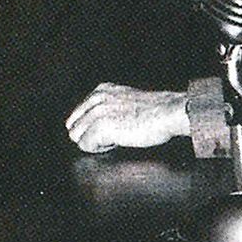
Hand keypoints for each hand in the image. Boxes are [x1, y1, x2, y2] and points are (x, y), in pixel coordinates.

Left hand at [66, 82, 189, 152]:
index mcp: (100, 91)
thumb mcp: (125, 101)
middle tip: (110, 139)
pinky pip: (86, 146)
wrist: (168, 112)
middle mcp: (95, 99)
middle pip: (73, 126)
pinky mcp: (101, 127)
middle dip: (89, 136)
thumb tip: (95, 124)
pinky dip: (99, 149)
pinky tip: (116, 143)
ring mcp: (97, 112)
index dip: (90, 128)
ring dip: (94, 143)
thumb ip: (108, 107)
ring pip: (77, 137)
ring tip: (114, 141)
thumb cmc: (154, 111)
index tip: (107, 133)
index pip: (77, 115)